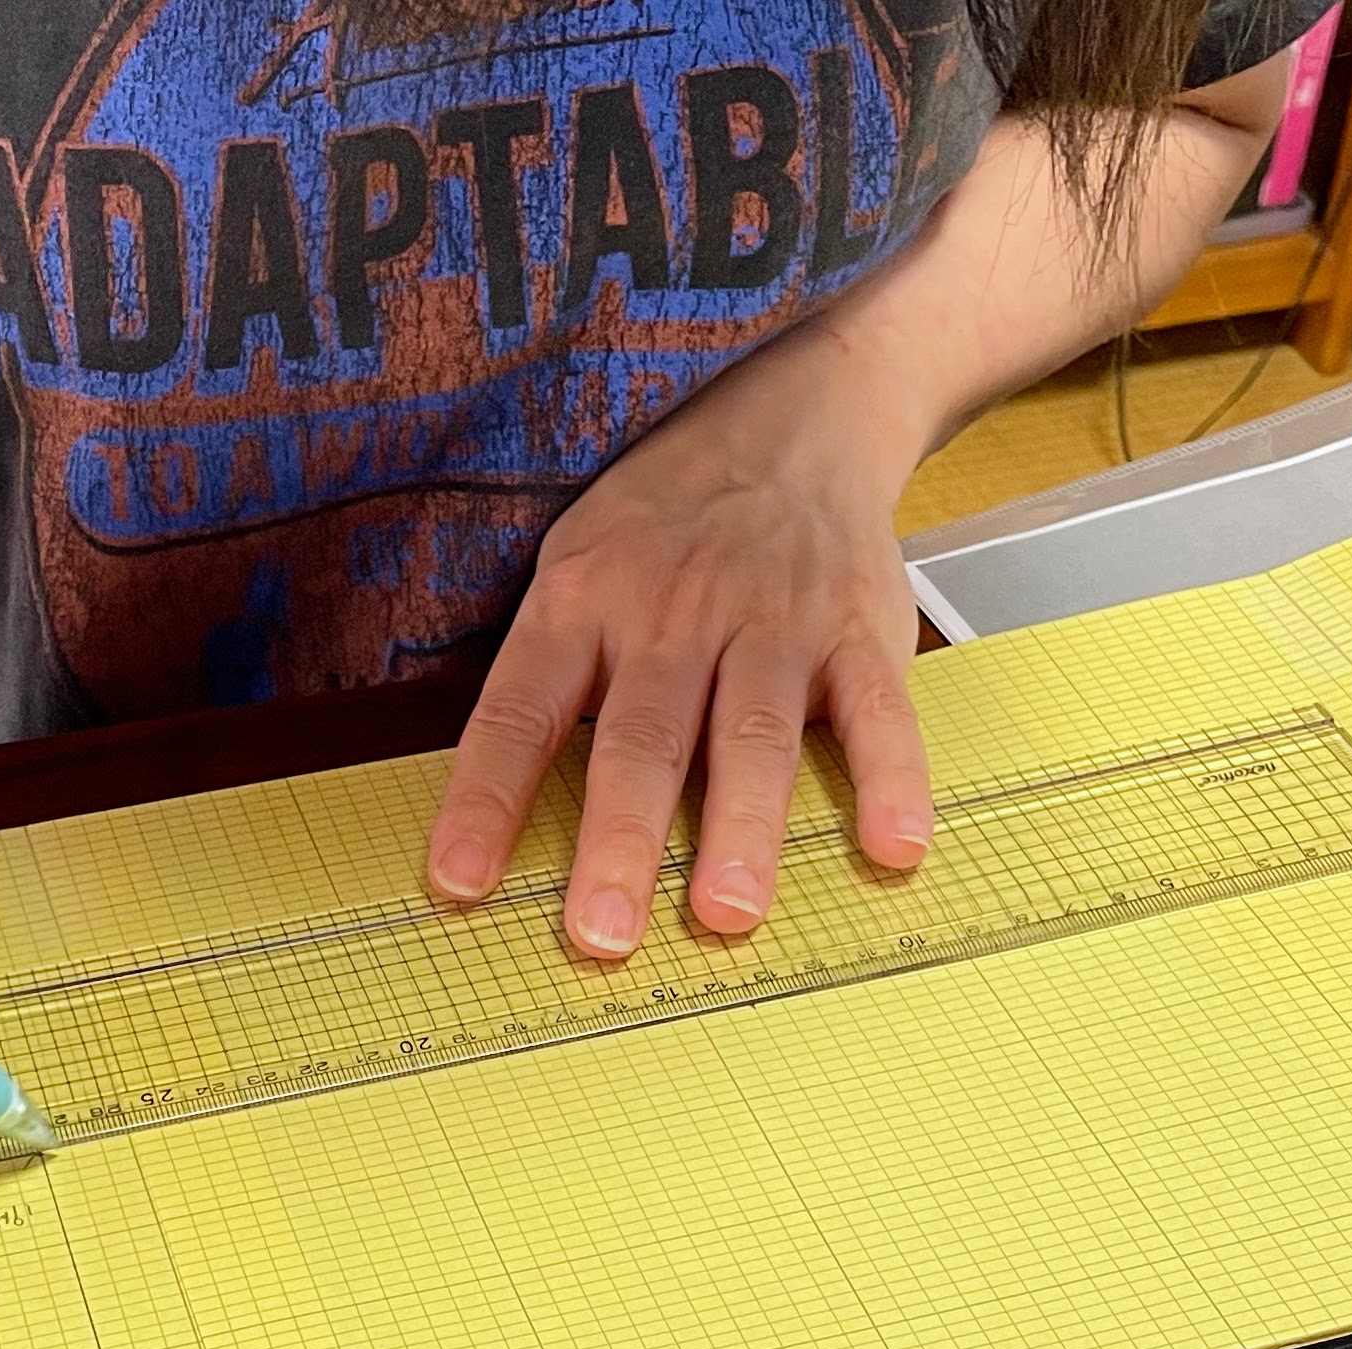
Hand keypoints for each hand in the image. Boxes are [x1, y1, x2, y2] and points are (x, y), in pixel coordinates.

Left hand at [426, 322, 936, 953]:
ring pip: (752, 734)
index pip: (520, 711)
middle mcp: (672, 613)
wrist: (797, 411)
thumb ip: (549, 678)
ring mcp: (772, 621)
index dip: (487, 799)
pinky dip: (891, 780)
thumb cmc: (666, 515)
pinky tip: (892, 846)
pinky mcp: (859, 629)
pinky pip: (878, 713)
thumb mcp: (575, 562)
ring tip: (727, 912)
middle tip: (602, 933)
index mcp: (582, 600)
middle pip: (640, 739)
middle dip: (620, 841)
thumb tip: (492, 815)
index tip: (460, 882)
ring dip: (743, 828)